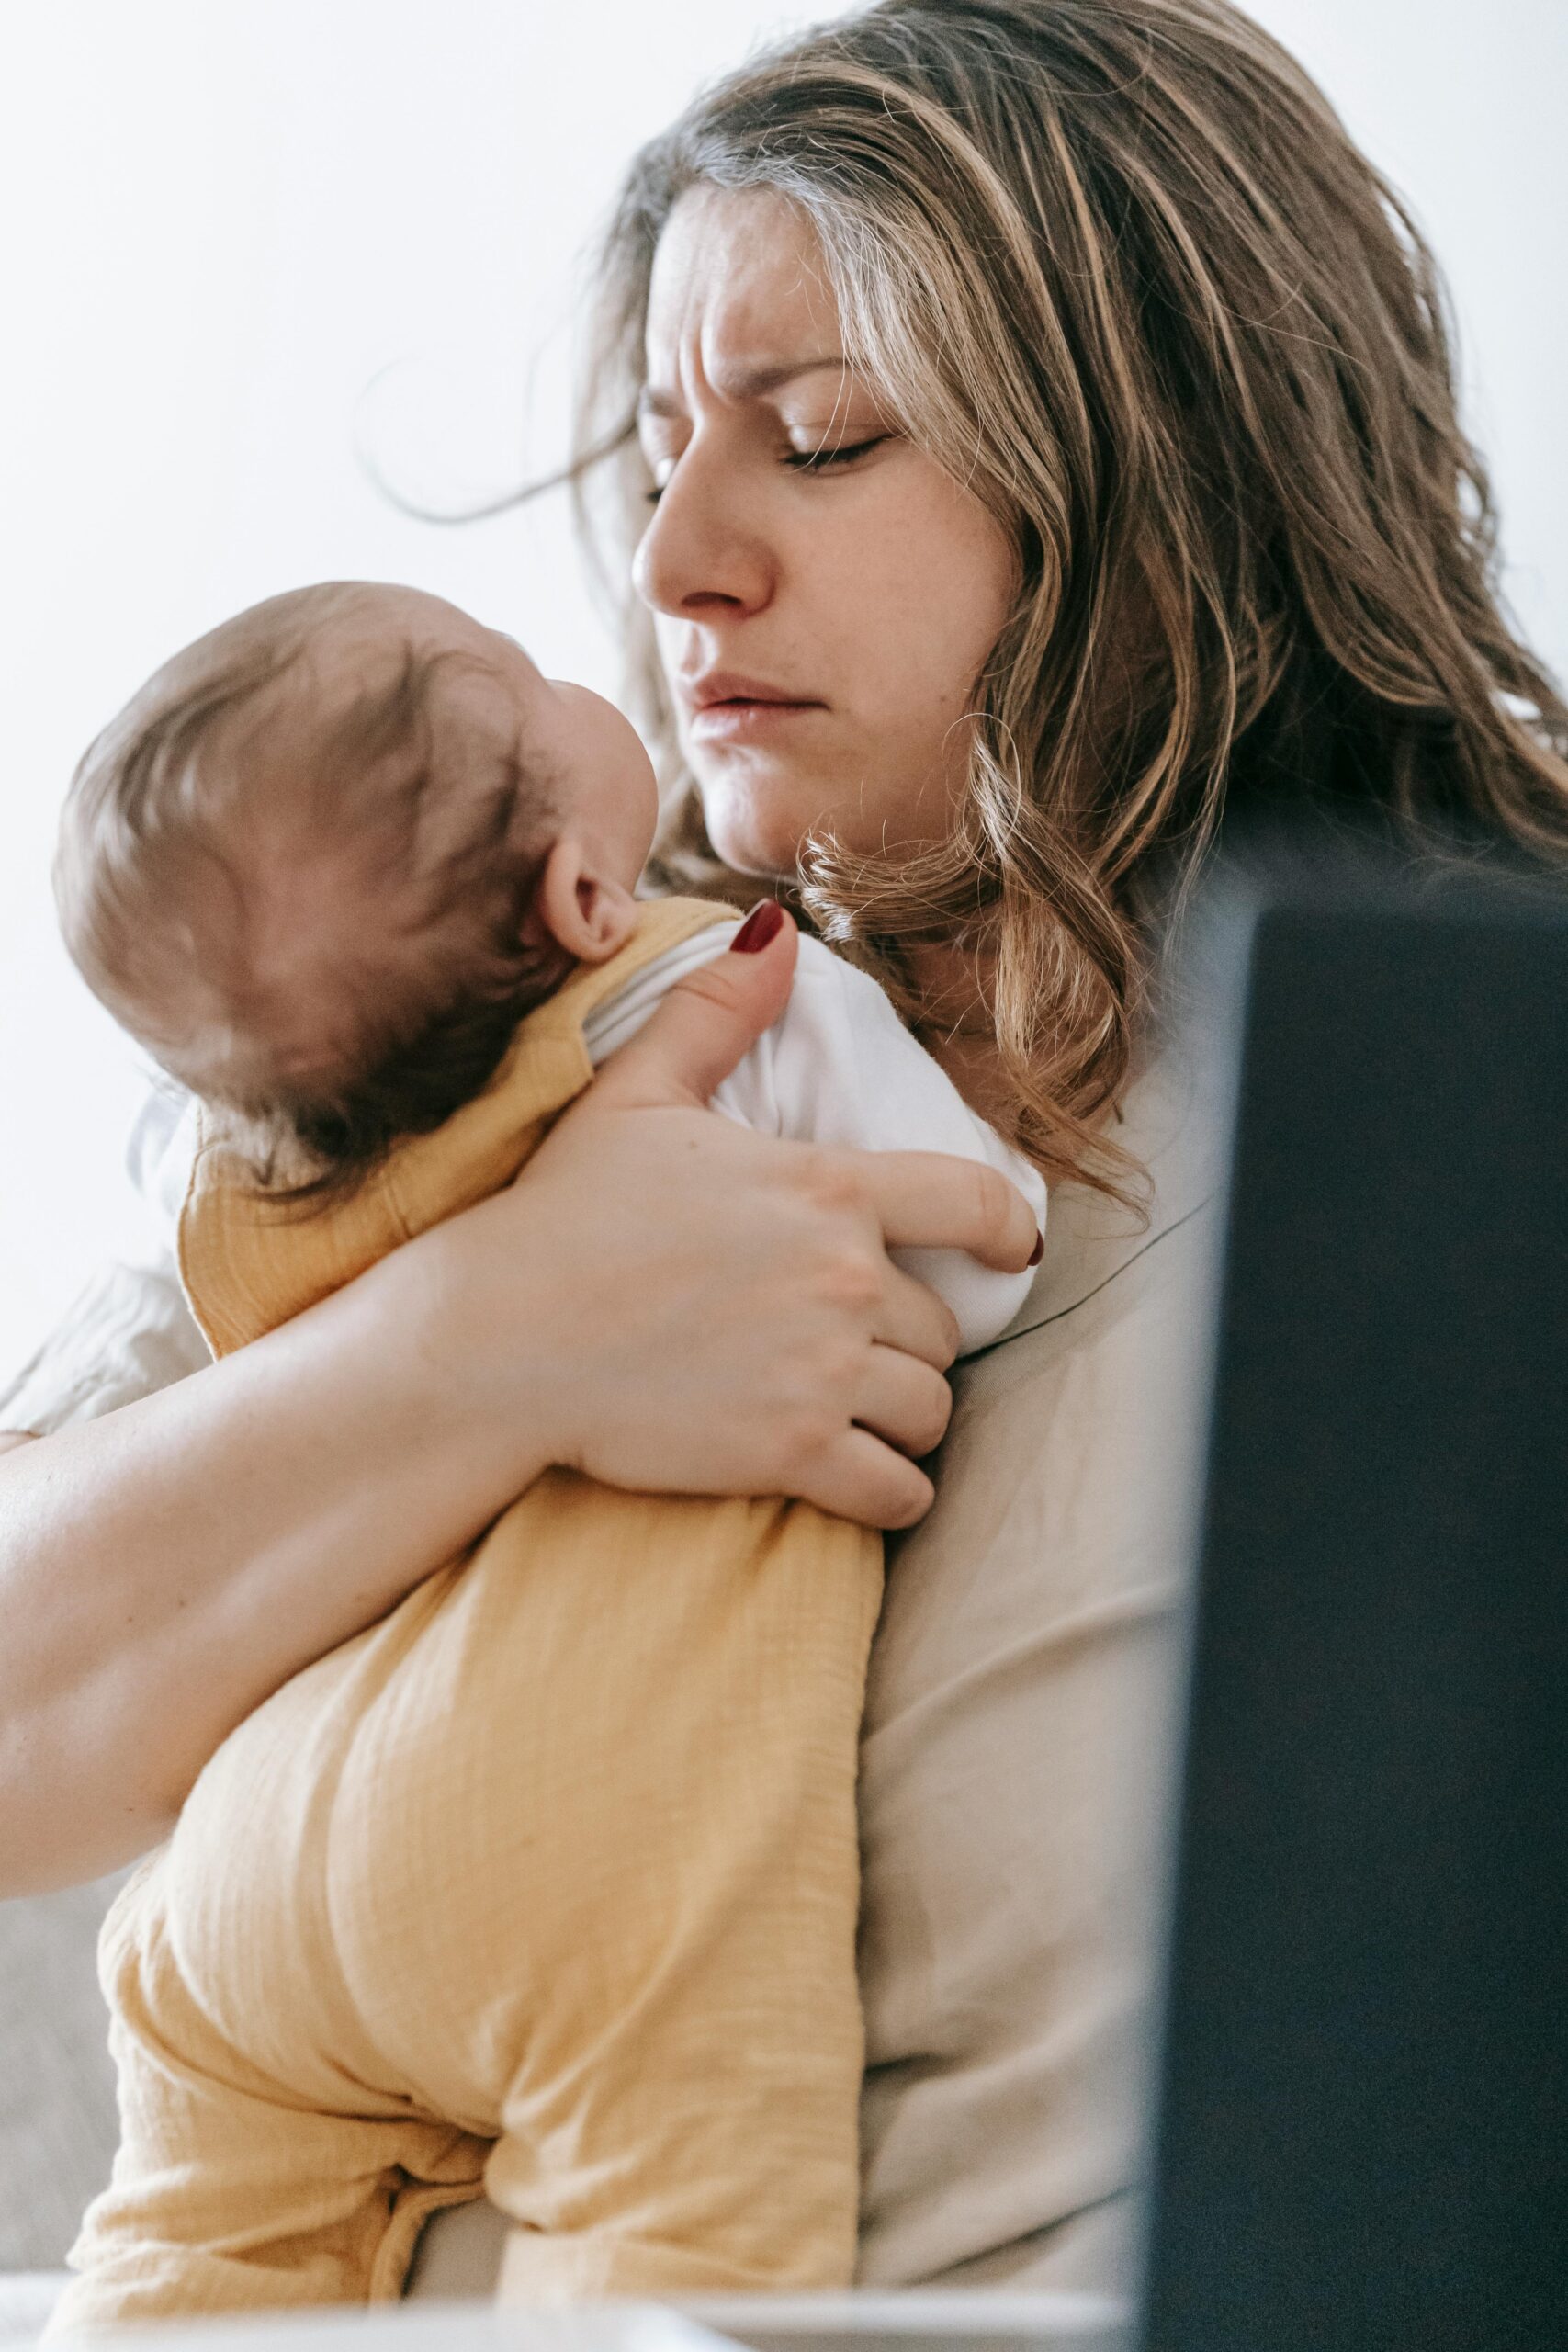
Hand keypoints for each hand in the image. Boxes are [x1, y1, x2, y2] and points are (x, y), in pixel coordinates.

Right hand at [418, 906, 1040, 1528]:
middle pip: (941, 1325)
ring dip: (905, 1416)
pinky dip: (896, 1490)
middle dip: (908, 1338)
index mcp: (825, 1189)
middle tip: (855, 1346)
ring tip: (865, 1415)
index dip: (1009, 1229)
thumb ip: (718, 1012)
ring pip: (928, 1409)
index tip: (1015, 1252)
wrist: (496, 1339)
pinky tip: (872, 1481)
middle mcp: (844, 1280)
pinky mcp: (793, 1453)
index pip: (971, 1201)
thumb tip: (776, 932)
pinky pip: (897, 1489)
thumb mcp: (637, 1094)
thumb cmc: (560, 1214)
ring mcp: (823, 1371)